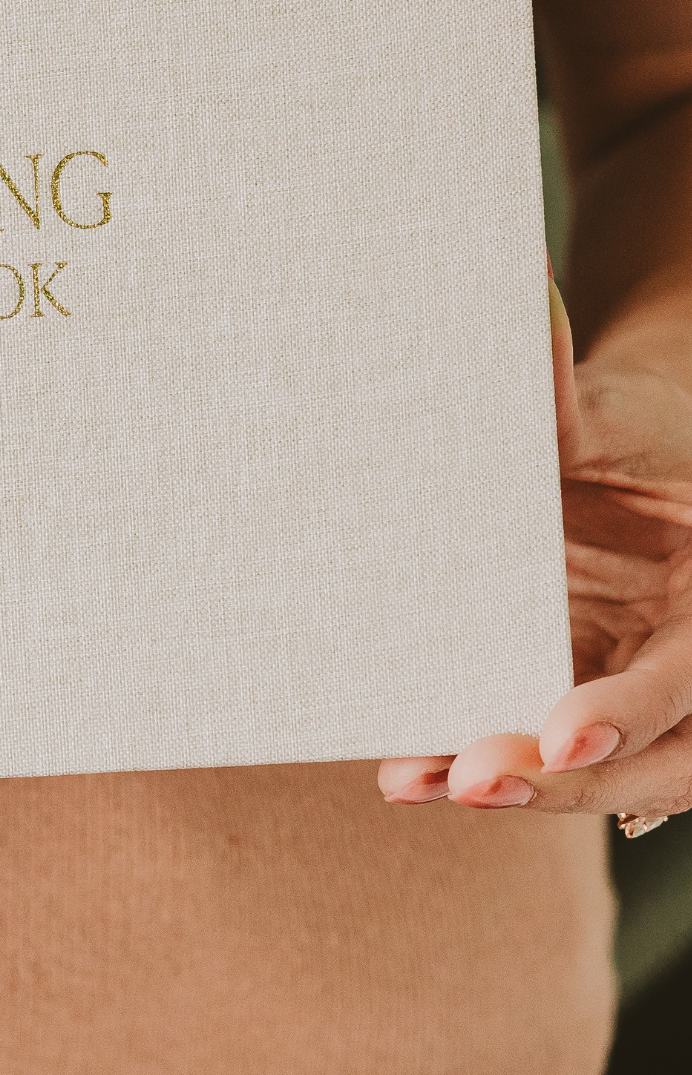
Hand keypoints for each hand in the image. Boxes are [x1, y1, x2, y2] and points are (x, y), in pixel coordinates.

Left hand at [380, 270, 691, 820]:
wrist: (643, 453)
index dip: (627, 711)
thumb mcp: (603, 415)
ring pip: (604, 777)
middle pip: (653, 759)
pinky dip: (486, 763)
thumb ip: (556, 383)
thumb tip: (516, 286)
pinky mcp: (585, 698)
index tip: (557, 738)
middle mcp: (686, 656)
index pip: (686, 677)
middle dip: (559, 780)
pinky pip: (547, 751)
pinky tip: (410, 772)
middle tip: (467, 779)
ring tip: (412, 780)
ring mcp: (639, 685)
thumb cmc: (634, 430)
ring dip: (515, 788)